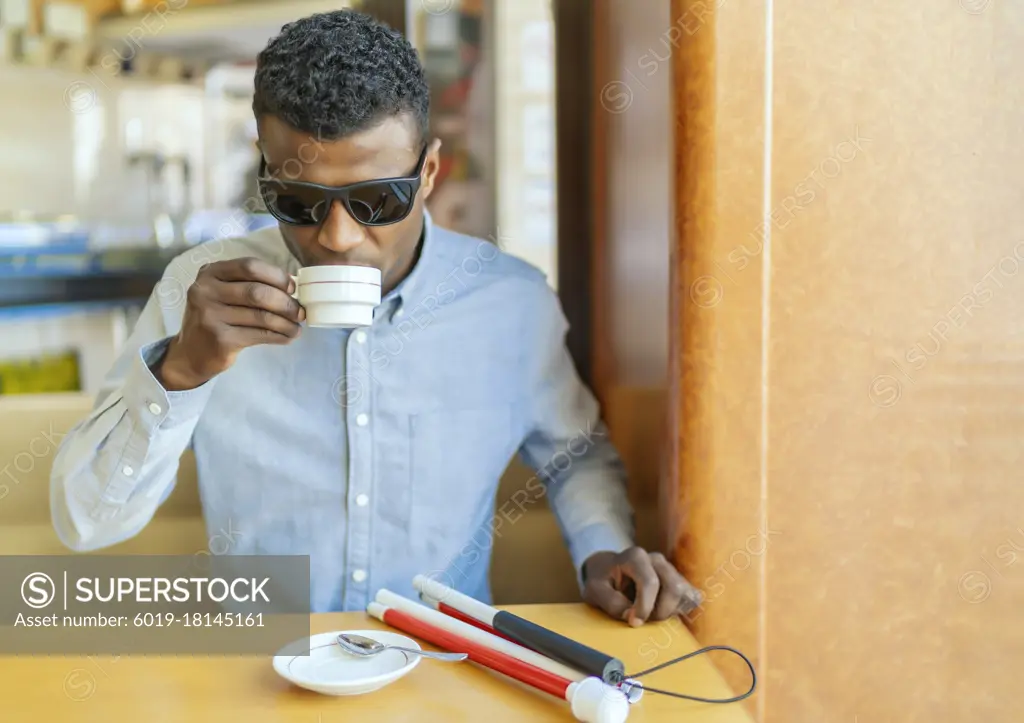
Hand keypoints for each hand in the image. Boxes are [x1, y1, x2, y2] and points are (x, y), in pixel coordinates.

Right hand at [155, 257, 304, 390]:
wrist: (191, 353)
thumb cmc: (217, 318)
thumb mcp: (224, 293)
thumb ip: (249, 284)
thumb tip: (293, 287)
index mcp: (210, 273)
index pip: (250, 266)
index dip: (276, 275)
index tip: (292, 287)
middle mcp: (205, 291)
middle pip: (257, 292)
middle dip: (286, 303)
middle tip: (300, 312)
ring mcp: (210, 315)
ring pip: (262, 316)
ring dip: (287, 322)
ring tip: (297, 327)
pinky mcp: (220, 339)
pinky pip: (260, 334)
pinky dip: (279, 335)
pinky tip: (288, 336)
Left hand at [582, 547, 702, 626]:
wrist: (607, 570)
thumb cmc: (601, 580)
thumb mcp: (594, 590)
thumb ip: (611, 603)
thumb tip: (632, 616)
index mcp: (635, 557)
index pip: (651, 582)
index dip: (644, 607)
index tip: (634, 621)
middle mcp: (657, 560)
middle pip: (675, 588)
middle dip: (660, 611)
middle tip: (642, 619)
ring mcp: (670, 569)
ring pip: (685, 594)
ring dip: (669, 611)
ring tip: (650, 614)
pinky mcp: (679, 581)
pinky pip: (692, 597)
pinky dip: (681, 610)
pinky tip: (663, 612)